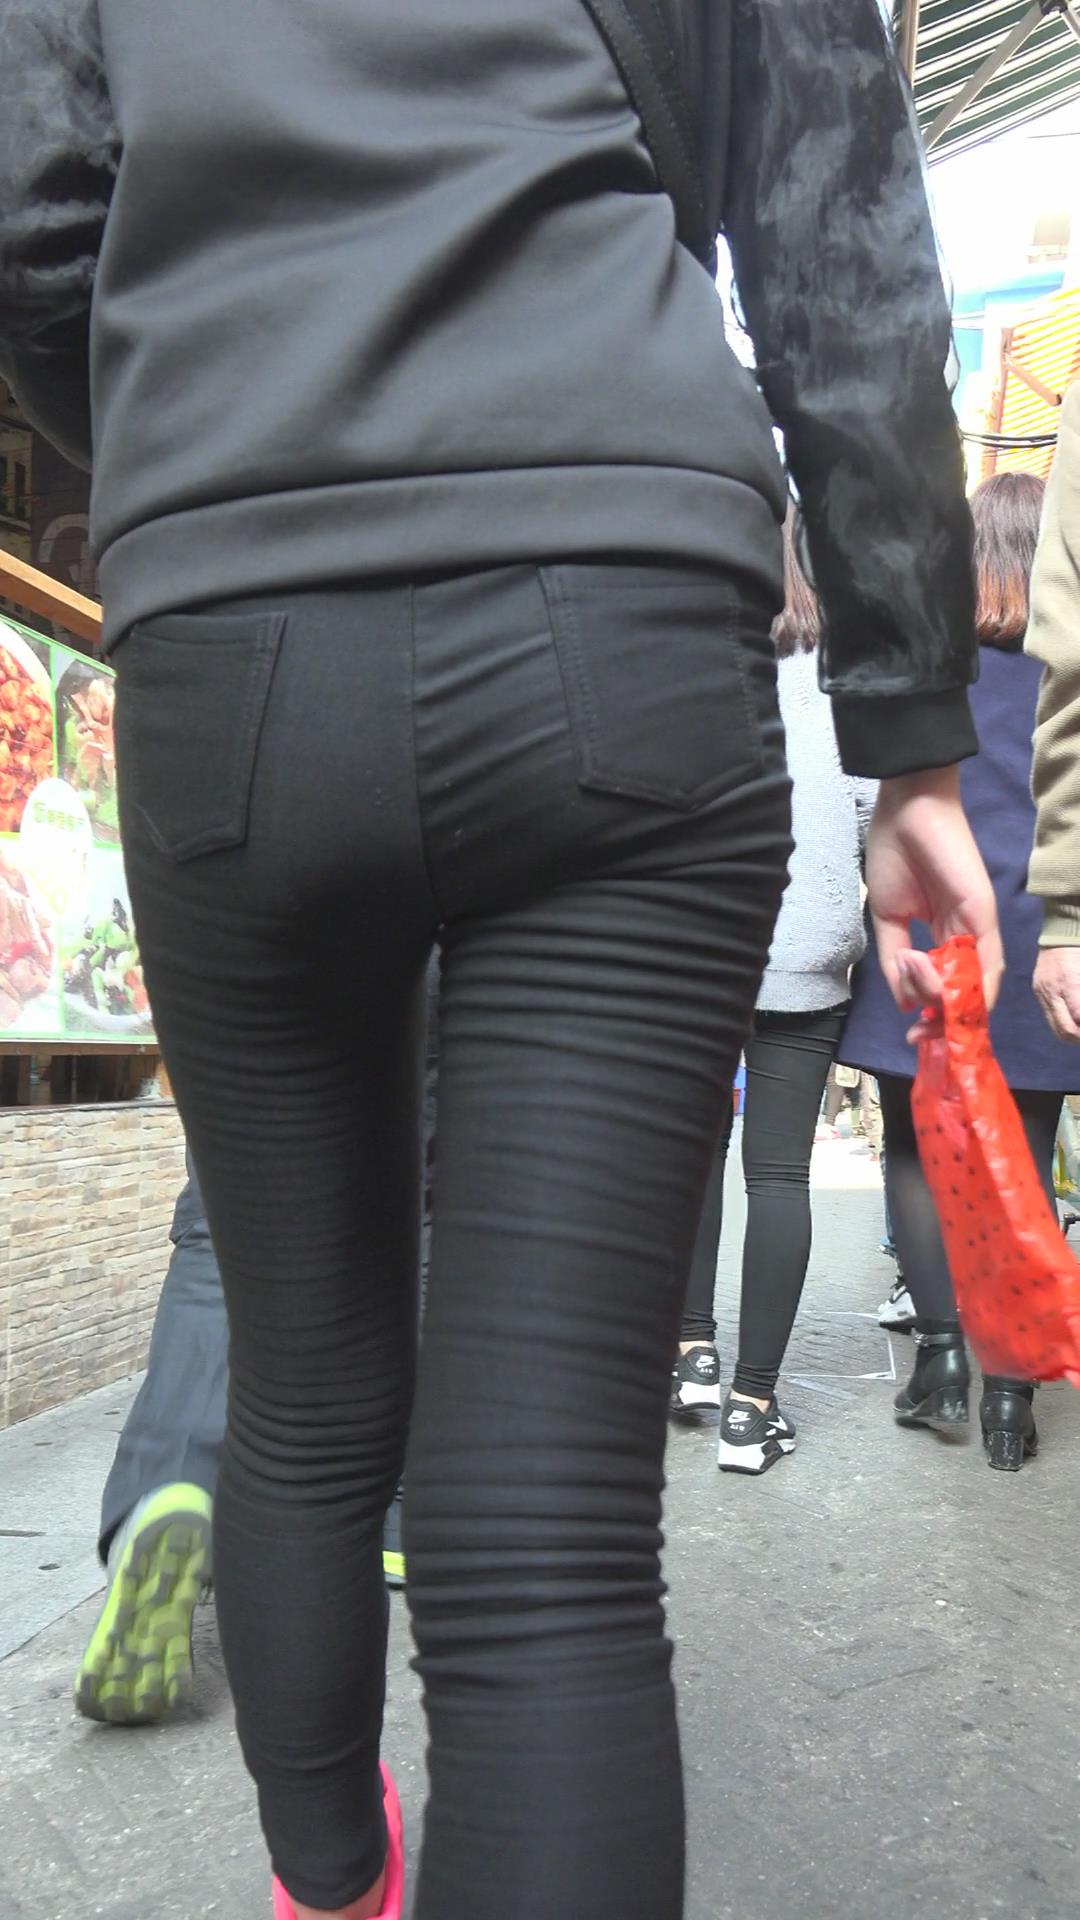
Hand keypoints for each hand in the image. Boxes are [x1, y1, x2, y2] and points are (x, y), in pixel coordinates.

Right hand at [866, 766, 1002, 1017]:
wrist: (906, 811)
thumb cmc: (893, 854)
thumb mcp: (886, 918)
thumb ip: (895, 960)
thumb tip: (904, 1002)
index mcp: (942, 936)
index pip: (946, 987)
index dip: (931, 1016)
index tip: (912, 1035)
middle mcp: (964, 938)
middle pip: (963, 993)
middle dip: (941, 1022)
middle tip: (917, 1036)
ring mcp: (977, 929)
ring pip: (972, 985)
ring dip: (945, 1003)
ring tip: (916, 991)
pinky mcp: (984, 917)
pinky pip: (987, 965)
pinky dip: (969, 990)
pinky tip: (942, 996)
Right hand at [1034, 947, 1079, 1042]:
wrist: (1062, 930)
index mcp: (1070, 982)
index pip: (1079, 1018)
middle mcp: (1052, 990)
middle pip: (1067, 1030)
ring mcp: (1042, 991)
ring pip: (1057, 1028)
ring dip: (1073, 1036)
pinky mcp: (1038, 990)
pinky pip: (1050, 1016)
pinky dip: (1063, 1024)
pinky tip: (1074, 1021)